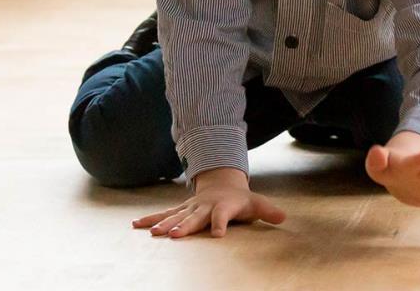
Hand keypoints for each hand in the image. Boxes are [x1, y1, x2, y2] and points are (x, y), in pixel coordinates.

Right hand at [131, 167, 286, 238]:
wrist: (222, 184)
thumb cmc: (240, 199)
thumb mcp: (256, 203)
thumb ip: (268, 210)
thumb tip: (284, 217)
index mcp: (222, 207)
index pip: (222, 216)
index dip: (221, 224)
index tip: (218, 235)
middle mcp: (204, 207)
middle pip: (194, 218)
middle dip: (184, 226)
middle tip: (174, 235)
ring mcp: (190, 208)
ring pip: (175, 216)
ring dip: (163, 224)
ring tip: (152, 233)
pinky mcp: (180, 210)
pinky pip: (163, 215)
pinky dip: (150, 219)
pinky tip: (136, 226)